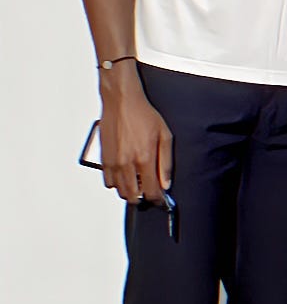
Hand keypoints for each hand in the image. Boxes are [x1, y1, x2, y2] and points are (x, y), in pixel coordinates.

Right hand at [96, 69, 172, 204]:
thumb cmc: (143, 115)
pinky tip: (125, 175)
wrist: (121, 102)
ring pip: (119, 190)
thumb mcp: (164, 136)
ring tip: (138, 182)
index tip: (161, 200)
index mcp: (144, 158)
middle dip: (143, 198)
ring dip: (130, 191)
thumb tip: (166, 183)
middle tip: (150, 191)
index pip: (151, 191)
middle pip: (133, 195)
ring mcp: (113, 162)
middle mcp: (126, 163)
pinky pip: (108, 181)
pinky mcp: (103, 158)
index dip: (157, 200)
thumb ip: (166, 163)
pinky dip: (116, 183)